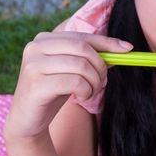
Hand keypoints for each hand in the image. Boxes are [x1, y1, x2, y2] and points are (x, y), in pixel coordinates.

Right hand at [3, 31, 132, 140]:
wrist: (28, 119)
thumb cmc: (54, 91)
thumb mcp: (73, 71)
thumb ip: (92, 58)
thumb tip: (124, 48)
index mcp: (45, 38)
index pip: (83, 36)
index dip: (108, 42)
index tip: (128, 49)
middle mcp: (36, 46)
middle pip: (83, 48)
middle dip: (100, 66)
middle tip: (102, 82)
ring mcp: (33, 64)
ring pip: (81, 66)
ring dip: (94, 82)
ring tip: (90, 92)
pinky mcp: (35, 83)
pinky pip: (74, 82)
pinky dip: (85, 91)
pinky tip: (81, 98)